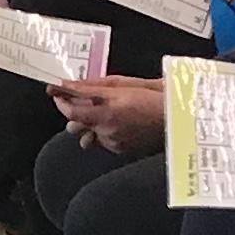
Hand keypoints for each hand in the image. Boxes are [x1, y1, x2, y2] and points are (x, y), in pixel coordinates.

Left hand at [49, 75, 167, 154]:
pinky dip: (104, 132)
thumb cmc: (152, 96)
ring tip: (102, 114)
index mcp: (106, 114)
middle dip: (73, 115)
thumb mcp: (120, 86)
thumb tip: (69, 84)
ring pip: (88, 136)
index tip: (57, 93)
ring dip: (89, 126)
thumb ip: (92, 87)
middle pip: (74, 127)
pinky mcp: (121, 150)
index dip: (61, 102)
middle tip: (80, 101)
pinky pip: (103, 141)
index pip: (71, 112)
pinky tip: (118, 122)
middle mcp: (107, 132)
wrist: (177, 117)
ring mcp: (113, 143)